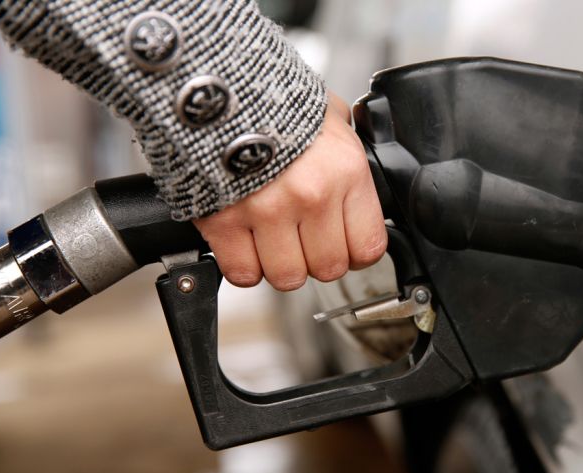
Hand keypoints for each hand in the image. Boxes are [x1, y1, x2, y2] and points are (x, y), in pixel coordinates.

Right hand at [192, 93, 386, 289]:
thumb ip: (348, 150)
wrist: (214, 85)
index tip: (343, 243)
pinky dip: (243, 265)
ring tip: (272, 238)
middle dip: (316, 258)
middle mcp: (312, 195)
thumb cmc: (273, 100)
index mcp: (345, 172)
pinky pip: (244, 273)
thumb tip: (360, 171)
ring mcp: (267, 211)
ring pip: (288, 276)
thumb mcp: (328, 117)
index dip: (355, 251)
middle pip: (328, 268)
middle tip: (302, 237)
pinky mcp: (224, 221)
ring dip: (280, 264)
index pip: (368, 247)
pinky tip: (244, 243)